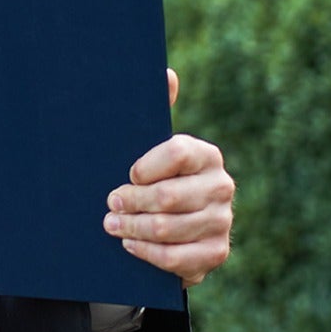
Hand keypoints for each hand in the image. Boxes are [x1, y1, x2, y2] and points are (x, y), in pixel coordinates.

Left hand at [103, 69, 233, 286]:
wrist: (170, 227)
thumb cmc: (152, 179)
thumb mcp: (148, 147)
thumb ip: (156, 111)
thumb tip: (166, 73)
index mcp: (206, 155)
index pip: (176, 152)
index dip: (145, 166)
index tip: (126, 174)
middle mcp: (221, 186)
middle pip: (168, 196)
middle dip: (130, 202)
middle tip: (109, 204)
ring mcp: (221, 222)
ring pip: (168, 228)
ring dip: (132, 228)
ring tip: (111, 225)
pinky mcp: (215, 253)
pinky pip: (176, 258)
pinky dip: (147, 253)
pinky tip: (130, 245)